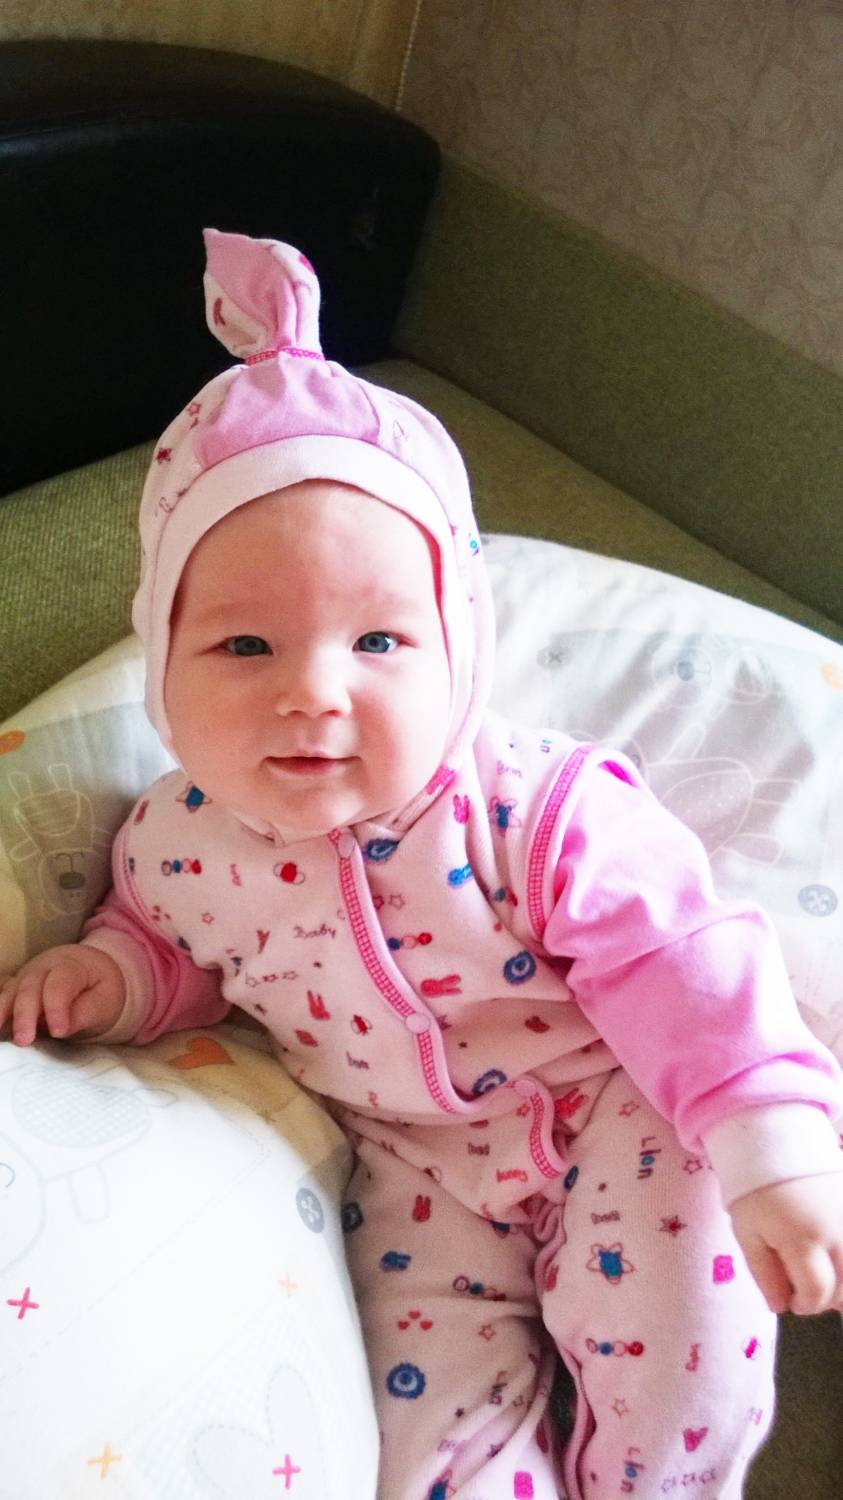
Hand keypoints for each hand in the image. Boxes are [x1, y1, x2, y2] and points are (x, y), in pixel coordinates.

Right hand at [0, 945, 125, 1045]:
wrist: (93, 969)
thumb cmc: (101, 989)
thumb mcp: (105, 1001)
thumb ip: (86, 1013)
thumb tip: (61, 1030)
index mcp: (71, 966)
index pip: (59, 985)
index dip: (57, 1008)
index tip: (58, 1032)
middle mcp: (43, 968)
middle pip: (29, 988)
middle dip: (25, 1015)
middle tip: (24, 1040)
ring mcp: (25, 976)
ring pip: (10, 991)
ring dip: (2, 1012)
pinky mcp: (15, 987)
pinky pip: (1, 993)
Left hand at [730, 1174, 842, 1315]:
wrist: (777, 1140)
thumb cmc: (756, 1189)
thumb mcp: (747, 1231)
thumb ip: (764, 1273)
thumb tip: (780, 1307)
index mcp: (803, 1238)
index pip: (817, 1292)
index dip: (804, 1304)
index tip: (792, 1299)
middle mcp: (838, 1231)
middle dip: (824, 1297)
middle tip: (804, 1284)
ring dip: (842, 1282)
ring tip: (821, 1270)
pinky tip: (834, 1257)